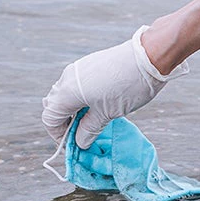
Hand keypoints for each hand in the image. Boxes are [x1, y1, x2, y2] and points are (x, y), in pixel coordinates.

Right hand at [41, 26, 187, 148]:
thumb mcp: (108, 113)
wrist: (149, 56)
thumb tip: (79, 141)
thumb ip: (90, 128)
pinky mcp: (90, 64)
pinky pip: (77, 85)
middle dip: (65, 122)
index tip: (72, 144)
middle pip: (55, 105)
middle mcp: (68, 77)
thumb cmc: (129, 86)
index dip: (58, 134)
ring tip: (92, 122)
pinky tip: (98, 106)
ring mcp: (78, 68)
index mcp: (68, 91)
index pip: (50, 118)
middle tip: (81, 135)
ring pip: (66, 94)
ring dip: (74, 111)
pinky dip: (81, 99)